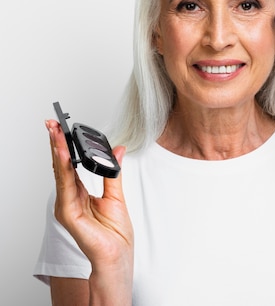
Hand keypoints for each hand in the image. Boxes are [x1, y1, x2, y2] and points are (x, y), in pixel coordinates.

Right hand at [46, 120, 133, 275]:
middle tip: (53, 124)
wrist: (117, 255)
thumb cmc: (115, 232)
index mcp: (80, 194)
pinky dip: (63, 170)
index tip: (62, 129)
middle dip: (57, 144)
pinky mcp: (68, 214)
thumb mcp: (116, 195)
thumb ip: (114, 172)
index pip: (70, 165)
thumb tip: (118, 150)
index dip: (65, 147)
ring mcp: (66, 206)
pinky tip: (63, 155)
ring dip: (58, 152)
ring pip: (60, 173)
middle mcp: (69, 198)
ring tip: (56, 133)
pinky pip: (65, 187)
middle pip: (61, 166)